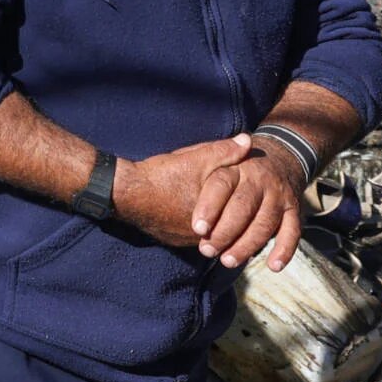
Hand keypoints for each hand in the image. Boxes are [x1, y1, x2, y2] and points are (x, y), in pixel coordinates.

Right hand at [114, 136, 252, 247]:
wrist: (125, 192)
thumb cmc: (163, 175)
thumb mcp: (196, 158)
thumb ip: (224, 151)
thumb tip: (247, 141)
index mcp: (213, 218)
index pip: (239, 219)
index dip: (248, 211)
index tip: (256, 206)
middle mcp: (200, 236)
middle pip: (225, 229)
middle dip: (233, 219)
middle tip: (243, 211)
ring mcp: (183, 241)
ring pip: (208, 235)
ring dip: (214, 225)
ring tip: (221, 211)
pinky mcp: (170, 240)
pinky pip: (190, 236)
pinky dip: (195, 226)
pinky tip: (194, 213)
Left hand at [193, 139, 310, 271]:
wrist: (281, 156)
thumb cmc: (238, 165)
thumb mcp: (219, 157)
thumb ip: (203, 164)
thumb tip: (187, 165)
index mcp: (237, 167)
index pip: (221, 185)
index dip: (209, 207)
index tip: (197, 228)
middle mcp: (260, 180)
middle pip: (243, 206)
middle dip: (225, 232)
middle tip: (207, 251)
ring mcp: (279, 195)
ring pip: (265, 222)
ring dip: (247, 245)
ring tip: (228, 261)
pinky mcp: (293, 209)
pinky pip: (292, 231)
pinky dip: (285, 249)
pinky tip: (273, 266)